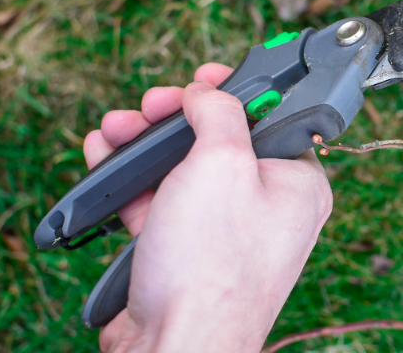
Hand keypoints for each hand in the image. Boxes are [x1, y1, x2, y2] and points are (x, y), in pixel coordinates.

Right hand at [82, 63, 333, 352]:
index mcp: (297, 185)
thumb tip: (207, 93)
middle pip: (220, 141)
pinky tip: (105, 155)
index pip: (272, 118)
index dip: (236, 91)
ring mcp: (223, 234)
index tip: (204, 77)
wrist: (174, 345)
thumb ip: (218, 112)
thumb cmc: (210, 263)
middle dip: (176, 117)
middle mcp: (267, 209)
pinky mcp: (184, 254)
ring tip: (114, 127)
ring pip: (183, 170)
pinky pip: (158, 203)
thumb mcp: (221, 162)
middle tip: (149, 105)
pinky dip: (131, 179)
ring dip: (144, 143)